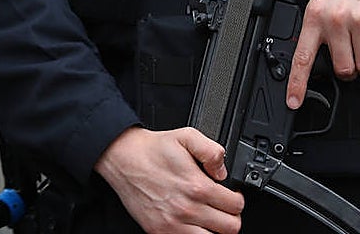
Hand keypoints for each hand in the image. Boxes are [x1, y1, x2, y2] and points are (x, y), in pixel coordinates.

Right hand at [94, 126, 243, 233]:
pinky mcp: (159, 231)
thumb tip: (223, 172)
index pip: (235, 206)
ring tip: (209, 218)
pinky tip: (193, 223)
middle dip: (230, 217)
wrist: (122, 157)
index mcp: (196, 186)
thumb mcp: (186, 135)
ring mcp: (172, 224)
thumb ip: (212, 151)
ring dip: (215, 229)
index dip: (237, 199)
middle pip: (230, 228)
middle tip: (222, 208)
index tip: (231, 196)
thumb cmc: (152, 149)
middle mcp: (186, 208)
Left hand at [286, 0, 359, 108]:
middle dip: (349, 70)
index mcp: (314, 16)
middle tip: (351, 56)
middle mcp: (334, 20)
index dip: (296, 83)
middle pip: (343, 69)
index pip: (301, 56)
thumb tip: (313, 58)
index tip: (293, 102)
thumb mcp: (323, 1)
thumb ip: (318, 28)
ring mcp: (358, 21)